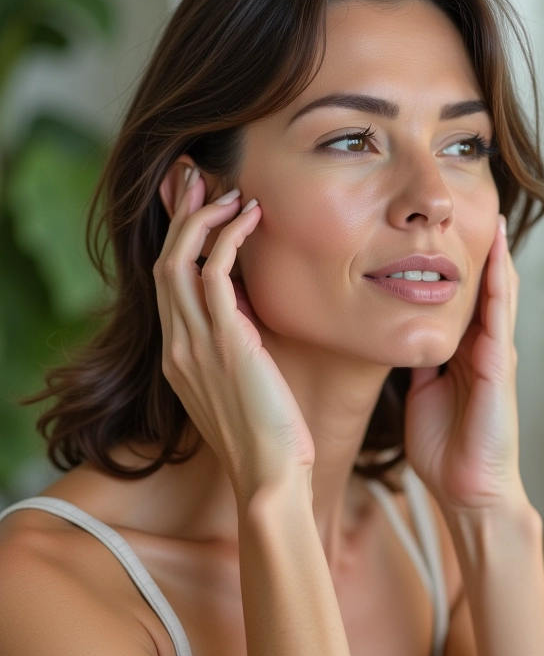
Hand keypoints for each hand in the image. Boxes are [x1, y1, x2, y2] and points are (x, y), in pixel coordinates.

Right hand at [153, 172, 314, 501]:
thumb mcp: (239, 384)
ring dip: (202, 219)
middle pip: (164, 261)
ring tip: (229, 193)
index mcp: (177, 355)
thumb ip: (233, 345)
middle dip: (180, 216)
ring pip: (179, 260)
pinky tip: (250, 219)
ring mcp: (195, 343)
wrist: (268, 475)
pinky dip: (230, 239)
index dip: (177, 239)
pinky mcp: (226, 342)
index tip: (194, 209)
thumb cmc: (265, 434)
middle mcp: (177, 344)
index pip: (166, 283)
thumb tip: (248, 309)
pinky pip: (215, 273)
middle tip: (200, 181)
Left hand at [403, 215, 530, 513]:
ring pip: (499, 295)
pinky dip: (499, 284)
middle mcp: (484, 348)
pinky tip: (498, 257)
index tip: (446, 235)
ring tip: (491, 220)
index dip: (459, 268)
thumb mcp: (422, 393)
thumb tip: (405, 339)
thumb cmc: (445, 447)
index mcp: (464, 354)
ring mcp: (496, 355)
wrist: (467, 489)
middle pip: (486, 290)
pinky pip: (499, 317)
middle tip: (475, 212)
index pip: (465, 301)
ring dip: (496, 258)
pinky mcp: (499, 366)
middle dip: (482, 253)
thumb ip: (420, 364)